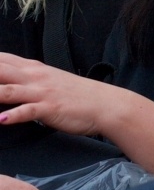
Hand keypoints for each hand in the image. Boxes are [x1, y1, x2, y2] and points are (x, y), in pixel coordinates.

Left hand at [0, 52, 124, 135]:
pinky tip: (1, 120)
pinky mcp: (50, 108)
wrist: (107, 104)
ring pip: (7, 90)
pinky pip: (28, 111)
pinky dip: (13, 115)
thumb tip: (7, 79)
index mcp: (32, 68)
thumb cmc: (77, 96)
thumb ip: (25, 78)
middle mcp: (34, 77)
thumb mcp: (49, 81)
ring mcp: (41, 92)